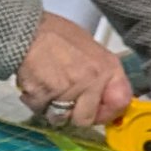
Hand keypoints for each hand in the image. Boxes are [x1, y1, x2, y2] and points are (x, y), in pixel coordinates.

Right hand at [16, 12, 131, 129]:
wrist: (29, 31)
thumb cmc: (58, 37)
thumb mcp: (90, 49)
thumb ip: (99, 75)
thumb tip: (101, 98)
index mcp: (107, 67)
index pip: (120, 103)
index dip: (105, 112)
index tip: (94, 112)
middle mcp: (92, 79)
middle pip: (84, 119)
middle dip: (71, 114)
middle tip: (62, 100)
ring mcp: (69, 88)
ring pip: (60, 119)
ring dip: (51, 109)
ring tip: (46, 90)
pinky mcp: (46, 94)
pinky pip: (40, 111)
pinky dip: (35, 102)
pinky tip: (35, 85)